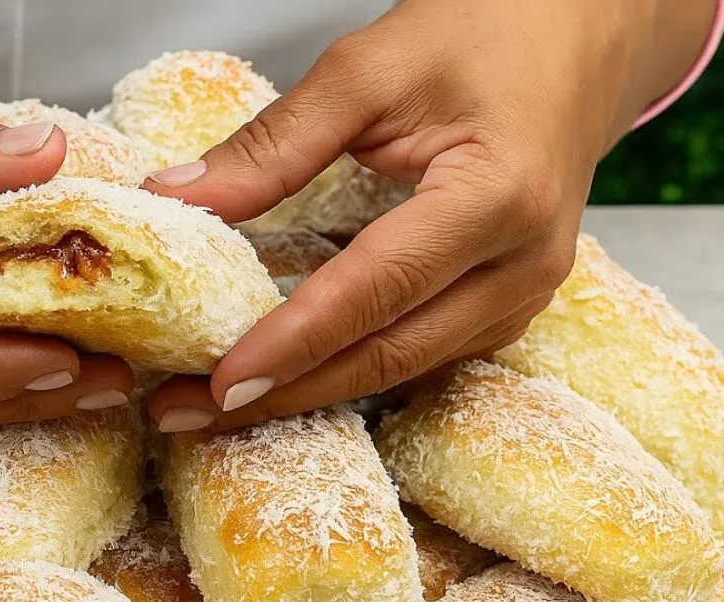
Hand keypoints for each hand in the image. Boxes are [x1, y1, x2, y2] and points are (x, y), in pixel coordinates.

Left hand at [144, 0, 715, 431]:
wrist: (575, 38)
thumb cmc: (486, 32)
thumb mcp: (370, 67)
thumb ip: (275, 141)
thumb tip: (178, 198)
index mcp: (498, 195)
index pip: (377, 289)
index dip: (294, 341)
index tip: (219, 380)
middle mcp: (523, 263)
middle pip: (388, 353)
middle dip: (283, 392)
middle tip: (187, 412)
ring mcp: (524, 294)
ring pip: (402, 368)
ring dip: (308, 392)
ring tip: (216, 407)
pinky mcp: (507, 305)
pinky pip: (421, 356)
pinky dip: (348, 370)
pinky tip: (288, 378)